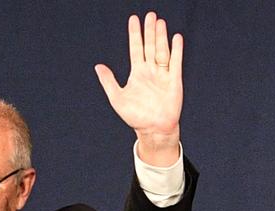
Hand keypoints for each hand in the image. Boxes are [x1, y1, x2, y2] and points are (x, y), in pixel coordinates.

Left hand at [95, 12, 182, 164]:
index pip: (135, 48)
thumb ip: (109, 81)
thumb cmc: (136, 117)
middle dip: (149, 31)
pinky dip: (176, 50)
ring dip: (161, 37)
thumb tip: (98, 66)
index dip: (134, 34)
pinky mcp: (174, 81)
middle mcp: (150, 71)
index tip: (134, 19)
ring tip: (160, 22)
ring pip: (162, 50)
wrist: (154, 130)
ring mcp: (163, 75)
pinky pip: (175, 62)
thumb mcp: (117, 98)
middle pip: (150, 46)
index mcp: (137, 73)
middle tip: (150, 15)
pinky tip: (176, 38)